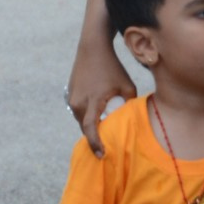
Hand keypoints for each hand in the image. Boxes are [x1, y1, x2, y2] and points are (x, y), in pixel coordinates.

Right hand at [66, 37, 135, 154]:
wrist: (92, 49)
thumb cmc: (113, 67)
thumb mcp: (127, 85)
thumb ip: (130, 105)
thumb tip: (133, 121)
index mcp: (93, 101)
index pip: (91, 128)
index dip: (95, 143)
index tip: (101, 154)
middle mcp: (78, 102)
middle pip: (86, 128)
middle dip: (94, 138)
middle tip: (106, 149)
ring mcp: (72, 98)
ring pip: (81, 120)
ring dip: (91, 126)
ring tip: (102, 132)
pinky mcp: (69, 95)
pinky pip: (79, 112)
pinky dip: (87, 116)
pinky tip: (97, 116)